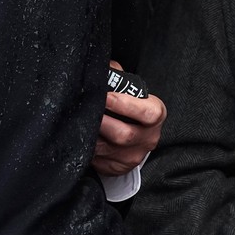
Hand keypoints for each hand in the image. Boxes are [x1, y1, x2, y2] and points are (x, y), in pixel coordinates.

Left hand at [91, 60, 165, 176]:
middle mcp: (148, 138)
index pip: (148, 113)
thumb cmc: (131, 108)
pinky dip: (87, 148)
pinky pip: (98, 159)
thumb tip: (102, 67)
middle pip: (124, 135)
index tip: (106, 96)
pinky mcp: (118, 167)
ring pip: (107, 149)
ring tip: (78, 123)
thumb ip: (118, 77)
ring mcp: (133, 156)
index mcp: (155, 116)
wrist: (134, 136)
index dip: (126, 105)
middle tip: (86, 110)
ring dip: (91, 136)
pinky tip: (80, 137)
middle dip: (102, 122)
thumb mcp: (131, 91)